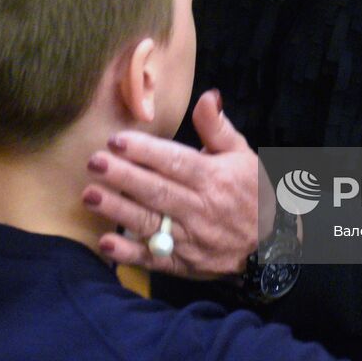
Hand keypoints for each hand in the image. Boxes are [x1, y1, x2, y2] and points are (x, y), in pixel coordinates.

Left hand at [82, 91, 265, 277]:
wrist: (272, 244)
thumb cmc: (252, 192)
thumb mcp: (241, 154)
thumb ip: (218, 127)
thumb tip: (207, 96)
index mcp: (213, 178)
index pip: (175, 162)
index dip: (146, 151)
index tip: (117, 140)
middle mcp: (200, 208)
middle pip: (157, 191)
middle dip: (123, 176)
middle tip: (94, 162)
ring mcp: (190, 239)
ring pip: (150, 223)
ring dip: (118, 210)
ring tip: (90, 195)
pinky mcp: (182, 263)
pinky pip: (153, 260)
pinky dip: (129, 253)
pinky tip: (106, 243)